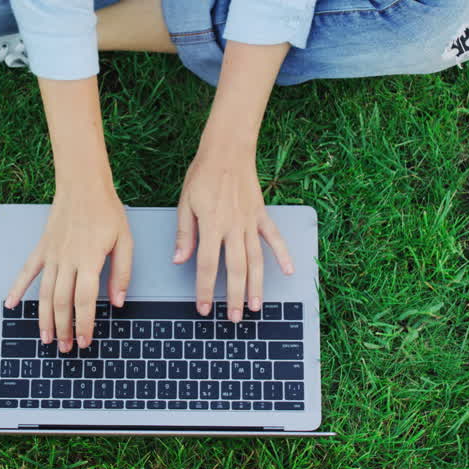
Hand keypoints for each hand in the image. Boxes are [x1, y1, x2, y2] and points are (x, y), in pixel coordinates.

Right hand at [4, 183, 132, 352]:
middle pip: (61, 302)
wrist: (83, 185)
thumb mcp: (125, 241)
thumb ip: (121, 273)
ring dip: (44, 319)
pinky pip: (26, 271)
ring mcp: (52, 254)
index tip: (86, 340)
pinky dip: (16, 288)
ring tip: (46, 338)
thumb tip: (117, 301)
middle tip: (67, 347)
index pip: (84, 300)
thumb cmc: (107, 212)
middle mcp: (67, 260)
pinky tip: (10, 305)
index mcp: (89, 260)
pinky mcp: (42, 248)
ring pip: (44, 293)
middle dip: (63, 328)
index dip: (85, 323)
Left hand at [173, 137, 292, 321]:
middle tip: (235, 318)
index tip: (204, 307)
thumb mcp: (185, 203)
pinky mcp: (261, 215)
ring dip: (257, 285)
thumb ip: (185, 233)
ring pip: (256, 260)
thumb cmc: (203, 175)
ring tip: (258, 306)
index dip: (205, 289)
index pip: (207, 265)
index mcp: (211, 225)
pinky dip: (283, 254)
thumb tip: (180, 260)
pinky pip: (274, 238)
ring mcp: (250, 222)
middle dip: (235, 296)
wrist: (227, 151)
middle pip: (235, 269)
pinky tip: (289, 271)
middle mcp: (233, 227)